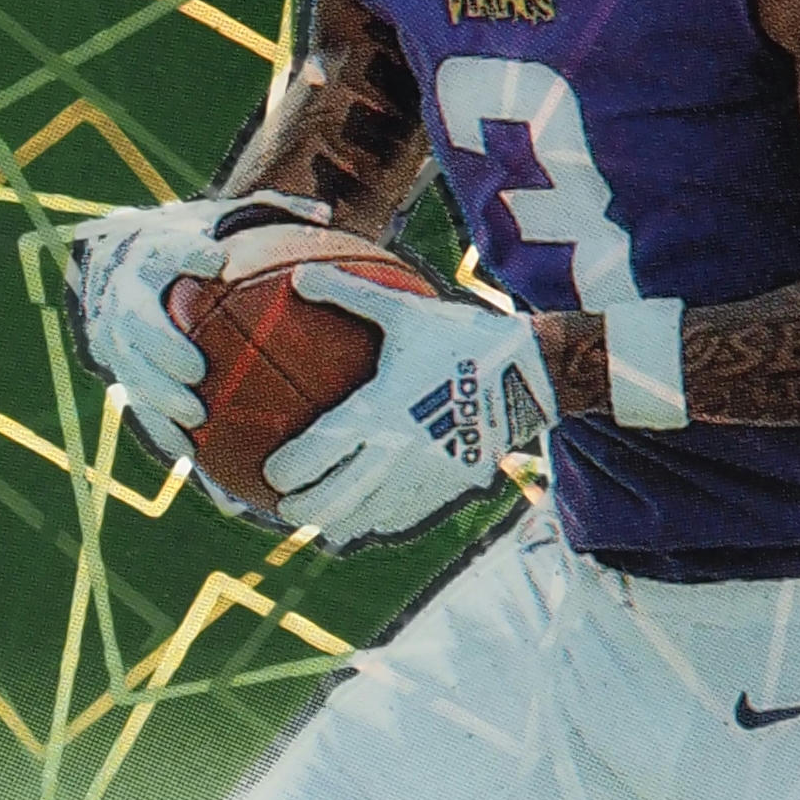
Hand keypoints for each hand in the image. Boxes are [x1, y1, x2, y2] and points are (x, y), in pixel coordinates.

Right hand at [70, 191, 326, 464]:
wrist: (121, 262)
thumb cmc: (192, 241)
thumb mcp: (223, 220)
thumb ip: (271, 214)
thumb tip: (323, 215)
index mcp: (155, 251)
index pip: (167, 249)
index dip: (187, 254)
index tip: (217, 263)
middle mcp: (128, 293)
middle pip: (138, 321)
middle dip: (163, 346)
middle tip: (197, 369)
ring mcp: (117, 335)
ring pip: (130, 368)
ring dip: (159, 396)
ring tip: (196, 417)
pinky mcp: (118, 368)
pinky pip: (135, 402)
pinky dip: (159, 427)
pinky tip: (191, 453)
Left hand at [268, 268, 550, 548]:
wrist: (530, 372)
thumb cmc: (462, 336)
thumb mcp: (404, 310)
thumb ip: (348, 294)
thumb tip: (300, 275)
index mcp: (378, 410)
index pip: (315, 455)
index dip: (284, 473)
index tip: (269, 472)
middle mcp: (396, 452)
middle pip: (332, 503)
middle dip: (300, 511)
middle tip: (283, 507)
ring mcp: (424, 476)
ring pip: (366, 520)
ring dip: (337, 524)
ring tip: (320, 519)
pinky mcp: (449, 487)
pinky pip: (403, 517)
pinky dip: (377, 520)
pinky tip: (367, 515)